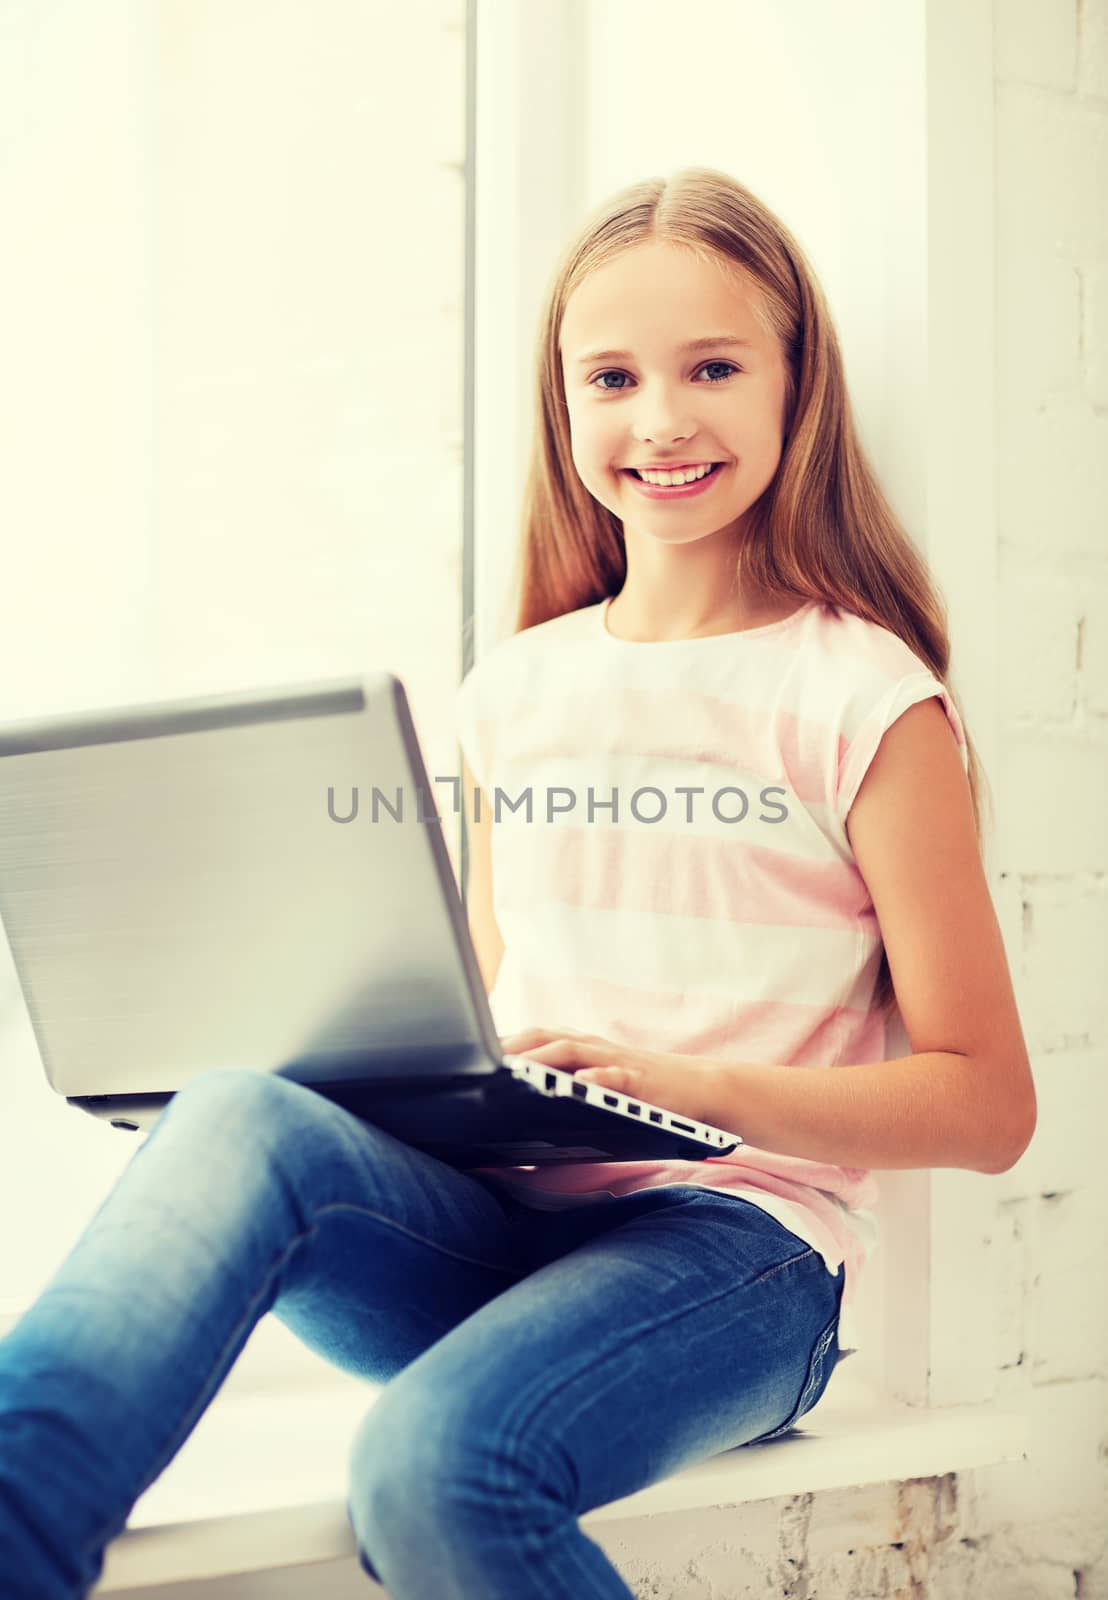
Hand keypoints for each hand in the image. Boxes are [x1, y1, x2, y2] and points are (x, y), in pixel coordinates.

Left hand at [499, 1026, 724, 1126]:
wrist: (698, 1087)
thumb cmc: (641, 1089)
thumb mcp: (598, 1079)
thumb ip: (566, 1082)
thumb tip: (522, 1101)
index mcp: (581, 1046)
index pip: (534, 1036)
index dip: (501, 1041)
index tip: (470, 1051)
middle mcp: (593, 1047)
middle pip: (545, 1037)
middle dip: (512, 1046)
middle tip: (481, 1061)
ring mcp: (616, 1061)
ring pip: (573, 1051)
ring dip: (542, 1058)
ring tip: (516, 1069)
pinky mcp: (640, 1081)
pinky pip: (615, 1077)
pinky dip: (596, 1078)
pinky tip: (580, 1084)